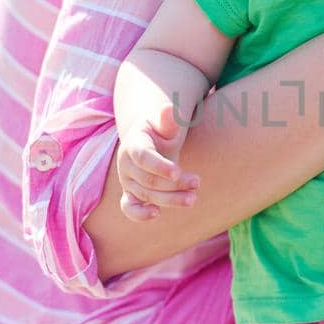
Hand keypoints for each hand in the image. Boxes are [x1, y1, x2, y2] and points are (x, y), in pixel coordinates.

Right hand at [116, 100, 198, 221]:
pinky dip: (139, 214)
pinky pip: (129, 208)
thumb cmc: (161, 131)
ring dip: (170, 199)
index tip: (179, 172)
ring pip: (146, 195)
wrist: (149, 141)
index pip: (143, 157)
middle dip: (174, 184)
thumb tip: (169, 108)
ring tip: (193, 199)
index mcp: (133, 144)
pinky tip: (157, 214)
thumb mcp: (165, 124)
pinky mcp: (130, 194)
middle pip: (148, 180)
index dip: (160, 166)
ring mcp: (127, 180)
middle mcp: (126, 164)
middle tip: (197, 182)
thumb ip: (168, 119)